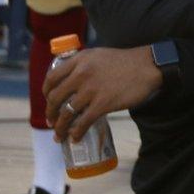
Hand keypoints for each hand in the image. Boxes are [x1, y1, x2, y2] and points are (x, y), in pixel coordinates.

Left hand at [43, 45, 163, 141]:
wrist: (147, 67)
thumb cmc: (125, 62)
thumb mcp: (98, 55)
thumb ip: (82, 65)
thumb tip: (70, 80)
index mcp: (78, 60)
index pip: (52, 78)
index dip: (46, 93)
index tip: (48, 101)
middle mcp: (81, 74)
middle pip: (55, 98)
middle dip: (50, 113)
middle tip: (51, 122)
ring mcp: (91, 90)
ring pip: (66, 113)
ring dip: (60, 127)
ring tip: (60, 135)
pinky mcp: (103, 103)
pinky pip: (83, 122)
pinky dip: (77, 133)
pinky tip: (76, 138)